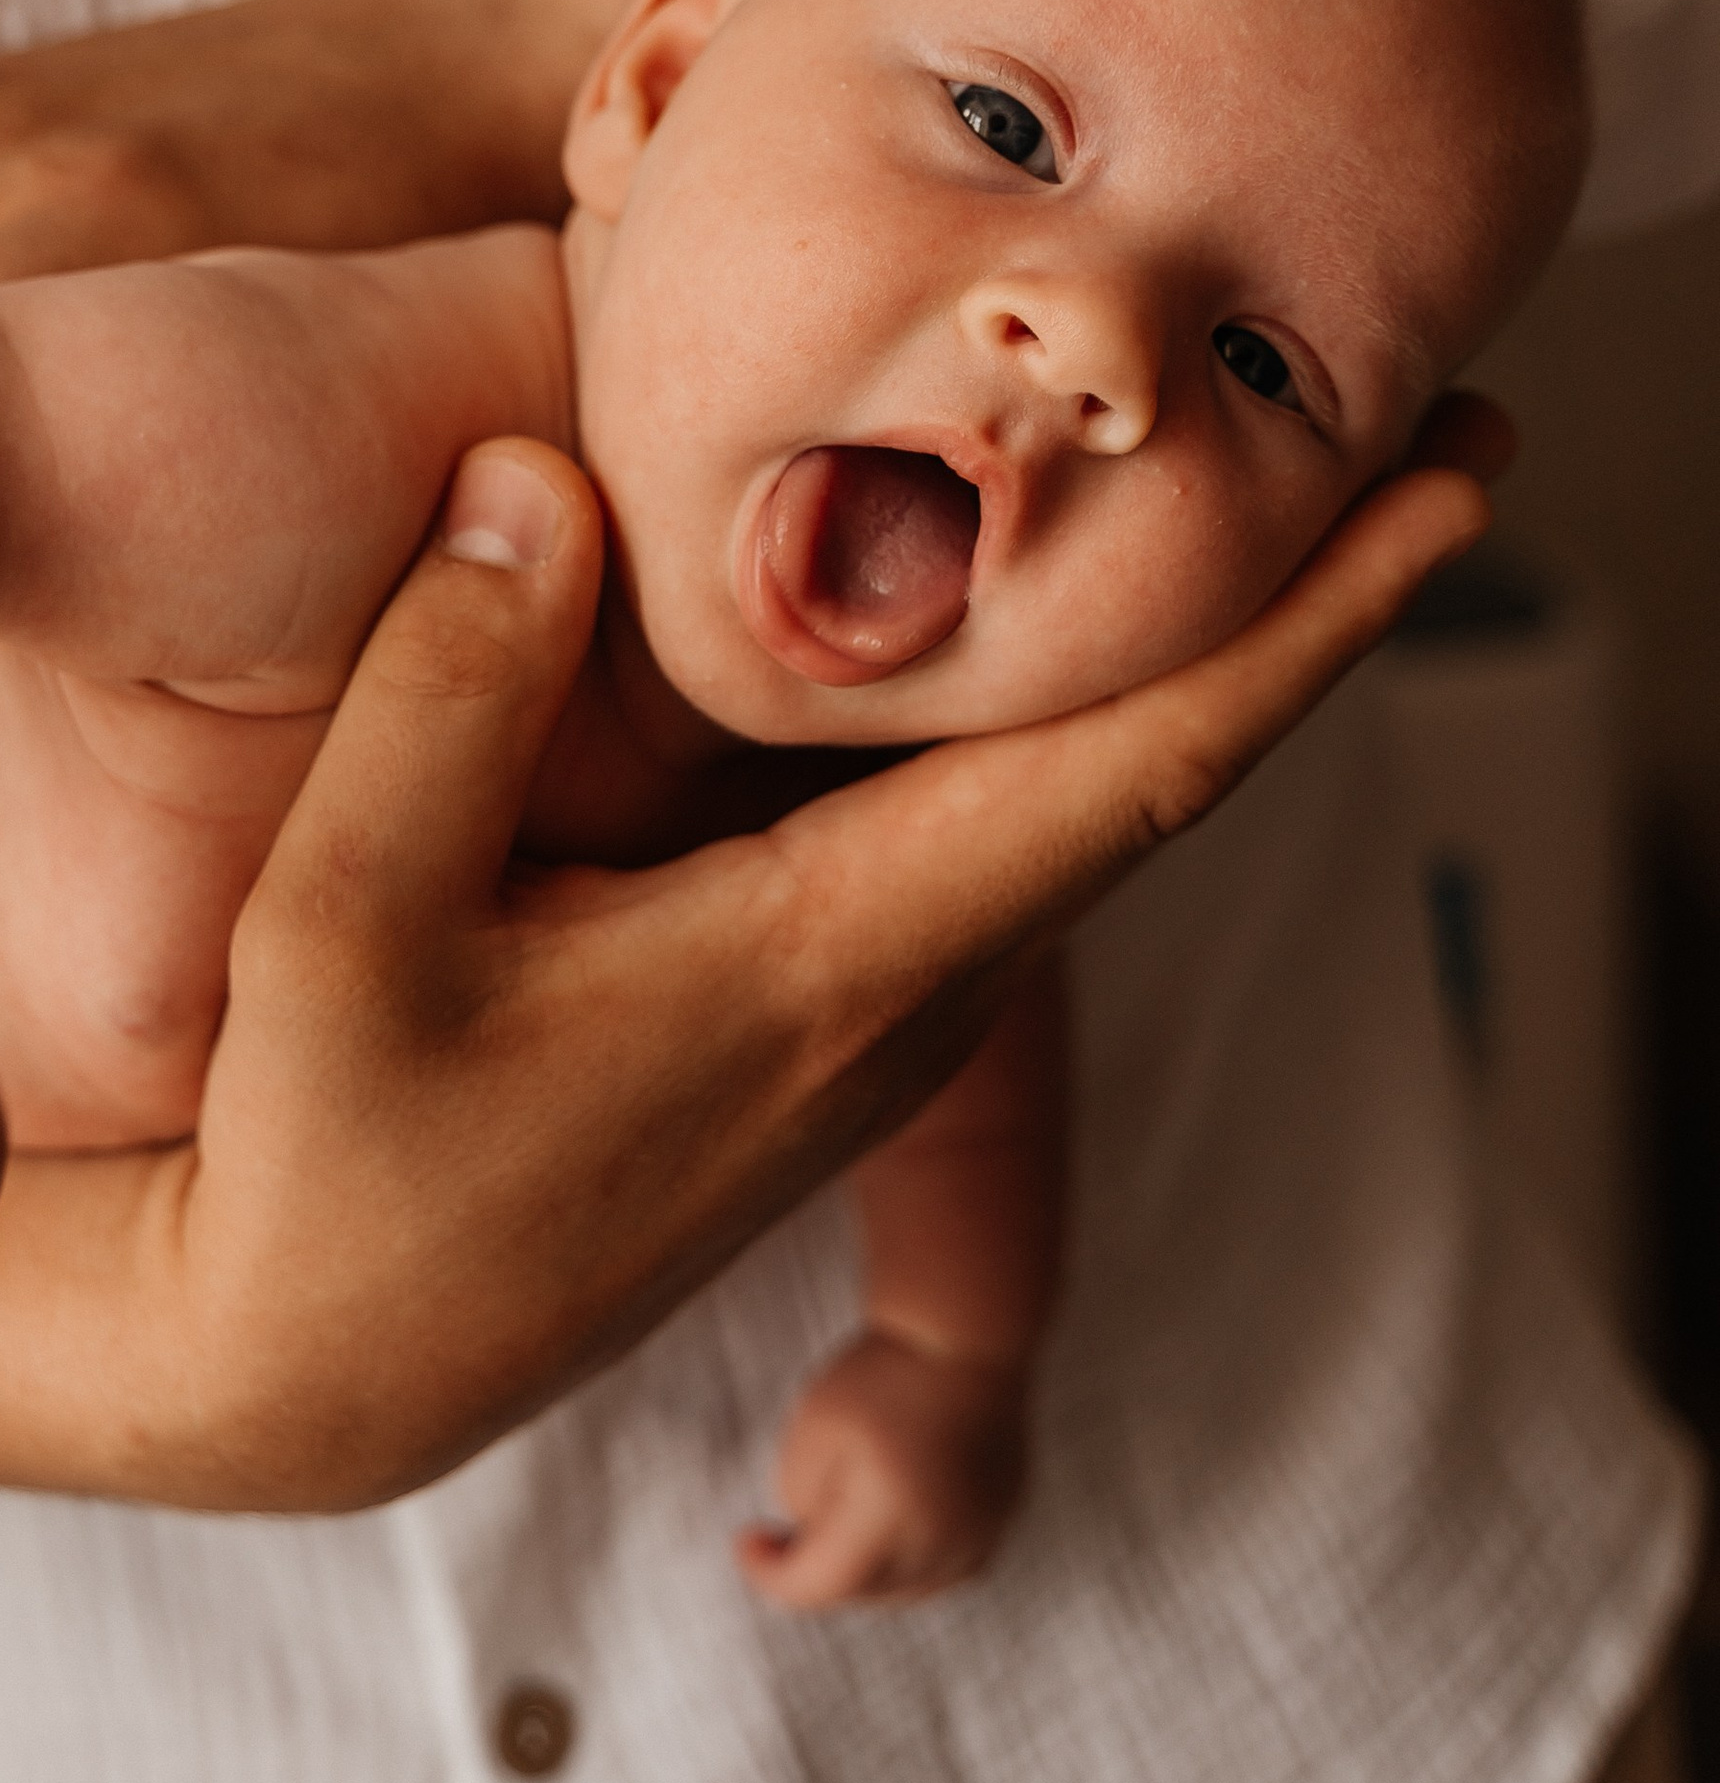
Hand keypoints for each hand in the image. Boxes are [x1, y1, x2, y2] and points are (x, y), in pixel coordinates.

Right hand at [0, 401, 1507, 1504]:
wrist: (318, 1370)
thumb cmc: (325, 1167)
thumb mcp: (343, 932)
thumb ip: (447, 697)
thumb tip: (543, 475)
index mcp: (832, 965)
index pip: (1135, 764)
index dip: (1313, 616)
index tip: (1465, 476)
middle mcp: (903, 996)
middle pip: (1160, 765)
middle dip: (1310, 596)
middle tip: (1438, 413)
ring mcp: (873, 1021)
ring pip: (1083, 799)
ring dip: (1202, 652)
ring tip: (1294, 488)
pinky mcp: (816, 1018)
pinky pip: (994, 829)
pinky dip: (1073, 711)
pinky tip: (1054, 624)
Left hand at [734, 1337, 1030, 1611]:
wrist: (964, 1335)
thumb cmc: (882, 1374)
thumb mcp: (811, 1429)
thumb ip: (798, 1497)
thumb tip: (810, 1533)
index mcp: (892, 1517)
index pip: (820, 1586)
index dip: (771, 1574)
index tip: (747, 1539)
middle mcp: (944, 1541)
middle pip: (862, 1592)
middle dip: (816, 1570)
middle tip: (783, 1530)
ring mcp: (981, 1534)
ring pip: (906, 1589)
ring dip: (864, 1572)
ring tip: (835, 1521)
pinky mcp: (1001, 1519)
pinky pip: (944, 1567)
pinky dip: (908, 1559)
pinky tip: (886, 1519)